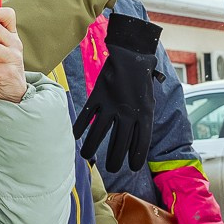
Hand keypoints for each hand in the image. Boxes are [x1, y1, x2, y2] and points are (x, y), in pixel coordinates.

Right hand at [73, 12, 160, 171]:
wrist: (131, 55)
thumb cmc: (141, 80)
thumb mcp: (148, 101)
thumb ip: (141, 121)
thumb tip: (133, 144)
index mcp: (145, 114)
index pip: (142, 142)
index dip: (138, 156)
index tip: (134, 167)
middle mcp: (128, 112)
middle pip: (120, 142)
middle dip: (116, 159)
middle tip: (112, 168)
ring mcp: (112, 104)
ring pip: (99, 132)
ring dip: (92, 146)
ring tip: (87, 157)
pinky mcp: (98, 95)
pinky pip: (87, 115)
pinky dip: (80, 126)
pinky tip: (75, 136)